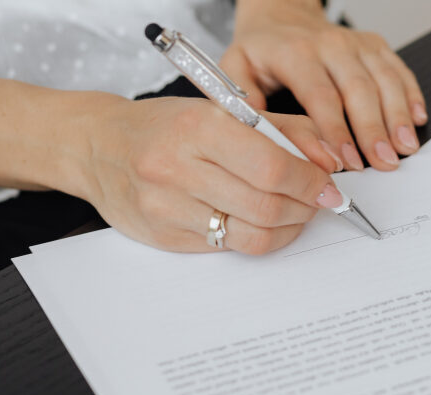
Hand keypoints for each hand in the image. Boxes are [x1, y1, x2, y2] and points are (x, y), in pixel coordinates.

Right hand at [75, 95, 341, 253]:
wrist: (100, 147)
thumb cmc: (169, 126)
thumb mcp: (226, 111)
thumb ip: (285, 131)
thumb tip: (330, 162)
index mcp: (199, 127)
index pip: (273, 167)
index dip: (311, 182)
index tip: (330, 186)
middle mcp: (178, 168)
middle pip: (267, 206)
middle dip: (304, 207)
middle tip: (317, 201)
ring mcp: (168, 208)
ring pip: (252, 235)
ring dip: (287, 228)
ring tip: (293, 213)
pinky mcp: (165, 238)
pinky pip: (228, 248)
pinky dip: (257, 237)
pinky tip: (261, 222)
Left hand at [220, 0, 427, 171]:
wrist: (281, 15)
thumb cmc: (262, 50)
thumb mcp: (237, 69)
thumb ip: (243, 101)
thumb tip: (257, 137)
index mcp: (297, 53)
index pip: (321, 95)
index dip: (336, 131)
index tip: (345, 163)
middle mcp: (331, 45)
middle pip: (359, 90)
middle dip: (373, 130)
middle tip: (383, 163)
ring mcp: (357, 44)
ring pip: (384, 80)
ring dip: (398, 117)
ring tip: (404, 149)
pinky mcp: (376, 46)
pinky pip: (399, 69)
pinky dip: (412, 95)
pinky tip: (417, 120)